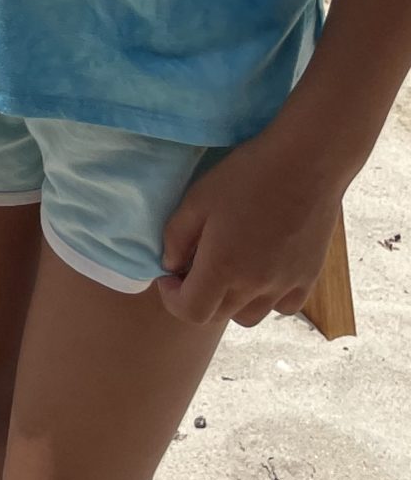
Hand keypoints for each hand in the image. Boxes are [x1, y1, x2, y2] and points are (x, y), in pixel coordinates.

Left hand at [157, 134, 345, 325]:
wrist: (306, 163)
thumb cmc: (247, 175)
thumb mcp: (198, 198)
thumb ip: (177, 237)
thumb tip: (172, 265)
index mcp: (223, 267)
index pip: (191, 312)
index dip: (173, 299)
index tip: (170, 276)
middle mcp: (255, 286)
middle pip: (218, 314)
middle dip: (199, 296)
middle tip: (196, 264)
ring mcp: (285, 285)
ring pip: (250, 316)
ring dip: (231, 300)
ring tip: (229, 268)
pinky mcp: (309, 279)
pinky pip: (282, 307)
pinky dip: (266, 298)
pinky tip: (262, 270)